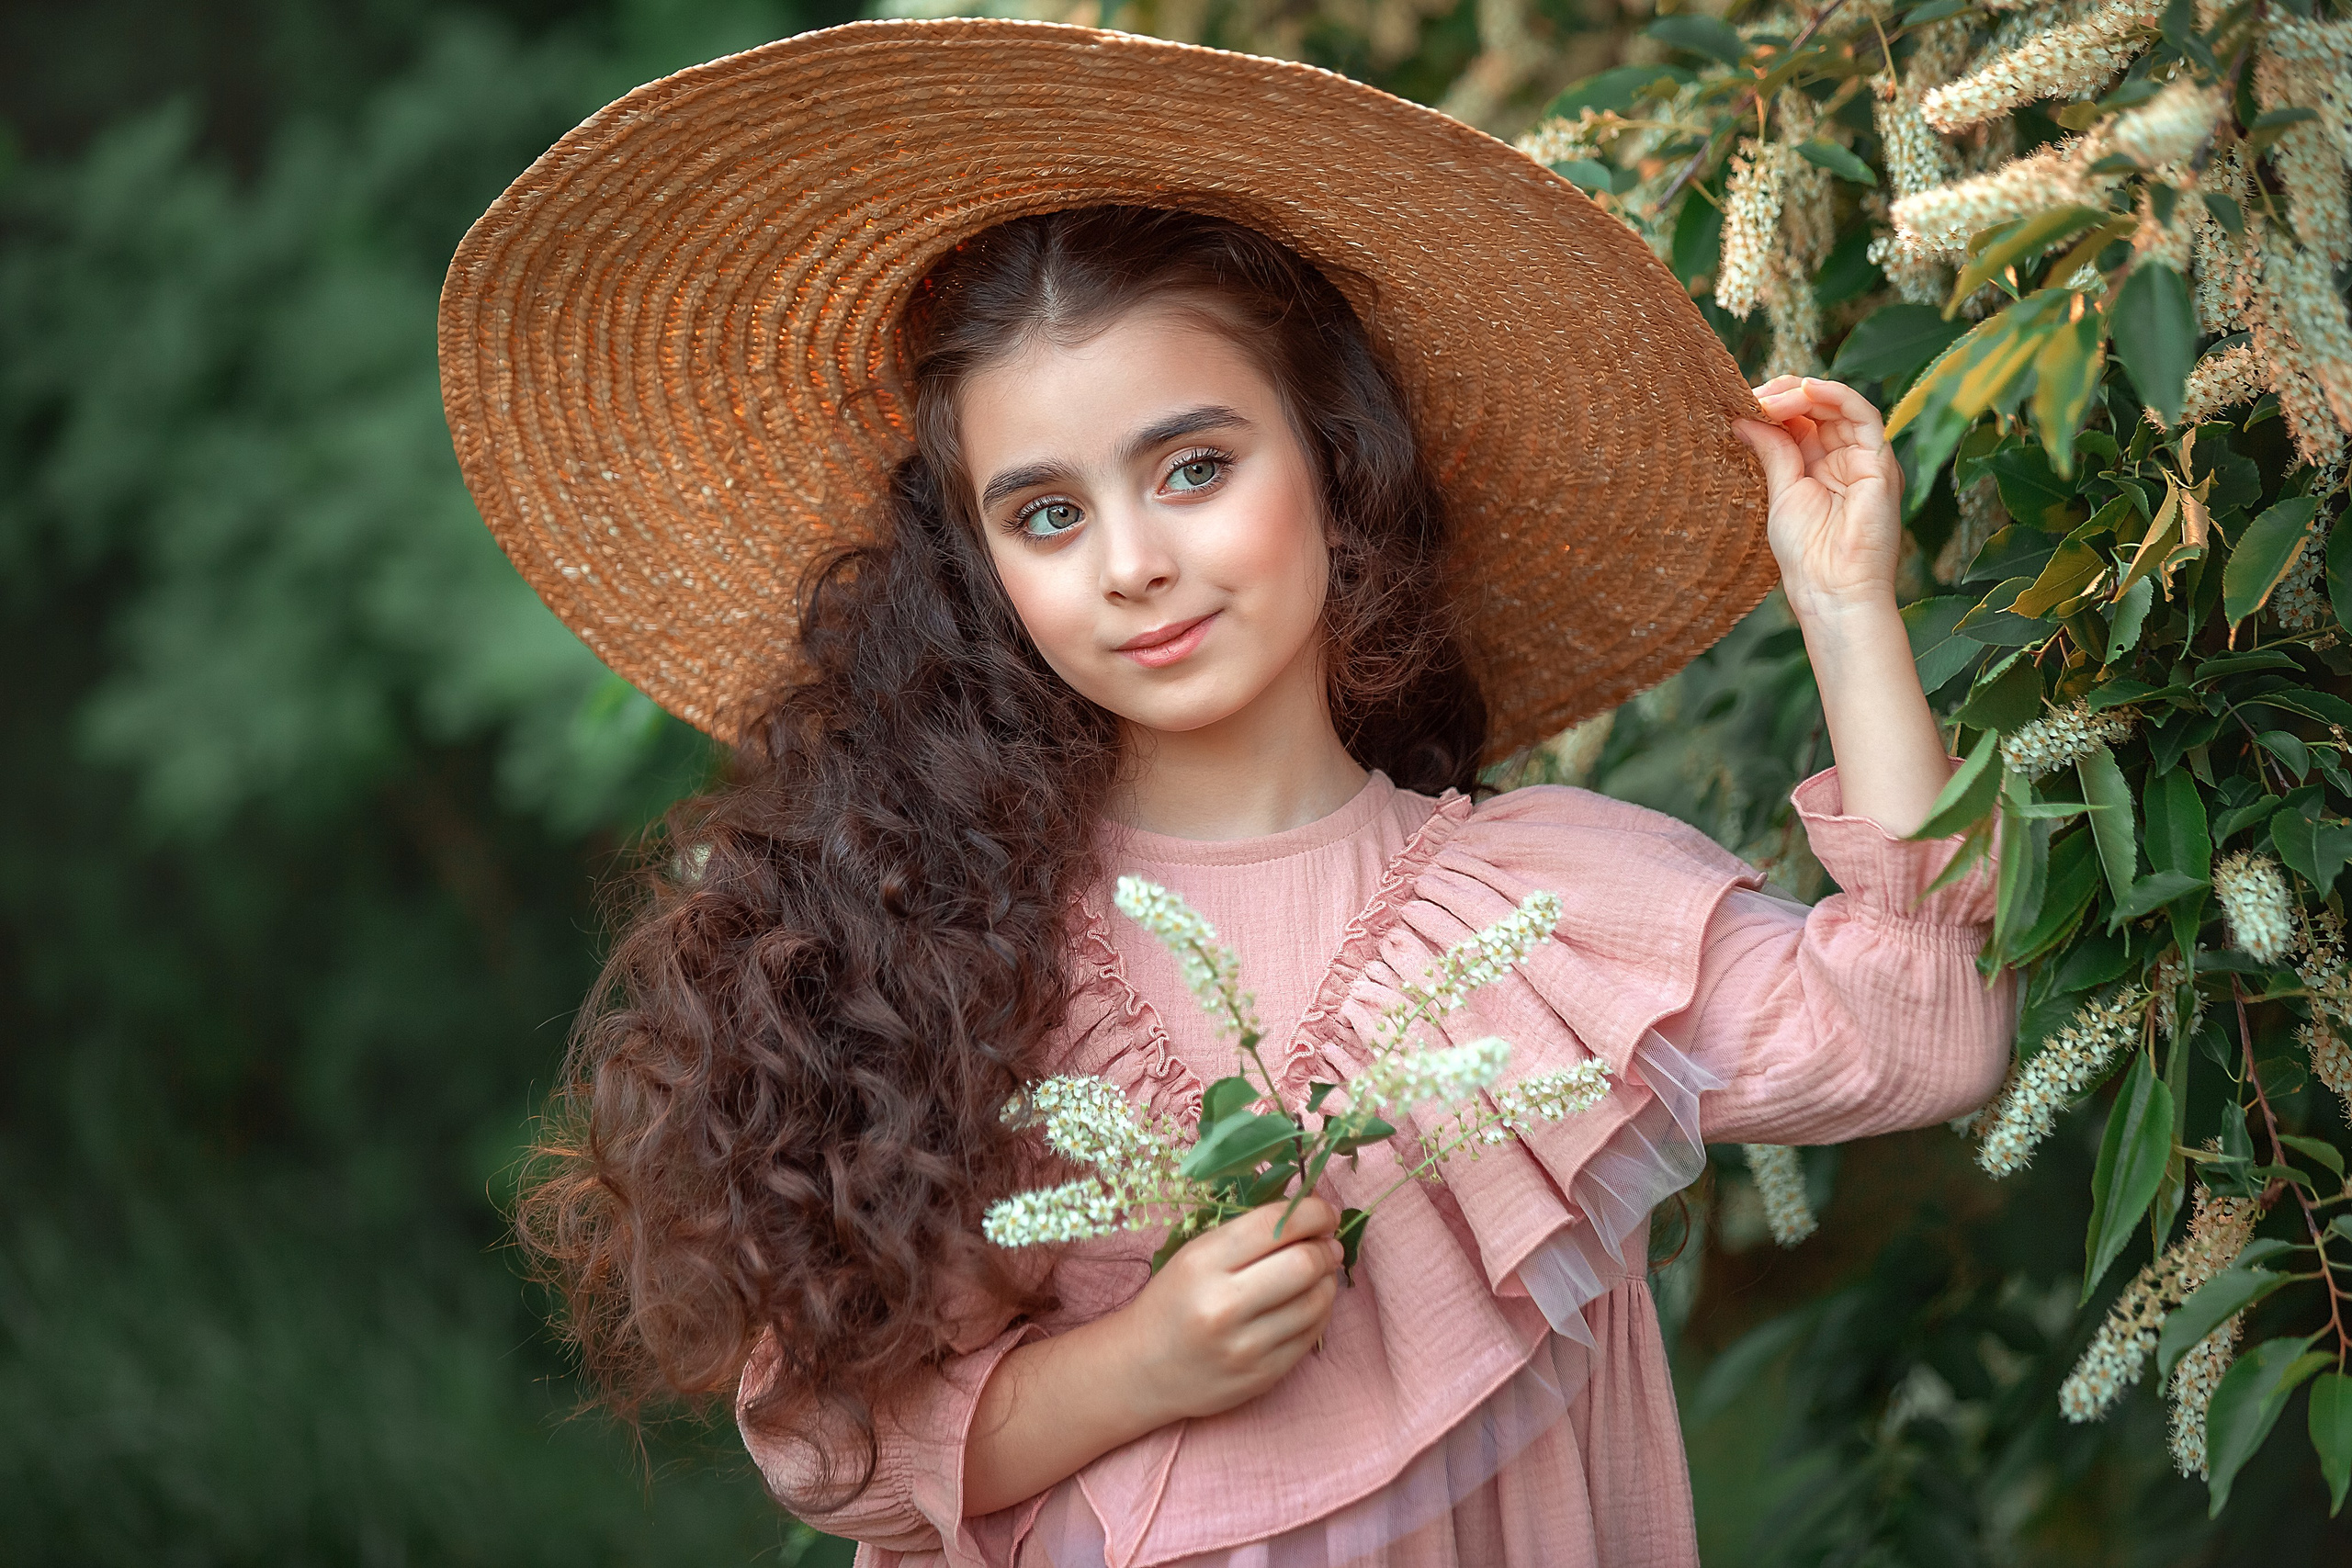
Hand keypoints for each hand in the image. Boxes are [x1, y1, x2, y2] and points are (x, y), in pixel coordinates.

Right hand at [1118, 1197, 1342, 1424]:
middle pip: (1304, 1264)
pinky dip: (1320, 1310)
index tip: (1323, 1212)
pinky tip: (1309, 1301)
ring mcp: (1246, 1346)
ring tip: (1320, 1272)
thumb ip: (1248, 1235)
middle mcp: (1224, 1305)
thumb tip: (1313, 1217)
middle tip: (1327, 1243)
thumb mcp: (1194, 1255)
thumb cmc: (1172, 1301)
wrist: (1144, 1369)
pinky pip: (1312, 1334)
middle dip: (1325, 1247)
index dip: (1312, 1212)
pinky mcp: (1263, 1375)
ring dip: (1327, 1279)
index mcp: (1202, 1264)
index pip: (1275, 1226)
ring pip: (1316, 1300)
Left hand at [1731, 375, 1906, 621]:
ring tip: (1770, 398)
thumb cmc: (1806, 553)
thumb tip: (1745, 416)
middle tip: (1751, 395)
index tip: (1742, 401)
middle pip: (1818, 407)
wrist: (1832, 589)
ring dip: (1803, 393)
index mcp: (1819, 465)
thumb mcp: (1781, 491)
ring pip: (1839, 404)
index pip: (1800, 419)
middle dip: (1784, 395)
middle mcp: (1845, 456)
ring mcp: (1865, 457)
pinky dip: (1836, 394)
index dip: (1774, 405)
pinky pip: (1864, 413)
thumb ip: (1772, 450)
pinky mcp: (1881, 461)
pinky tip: (1807, 390)